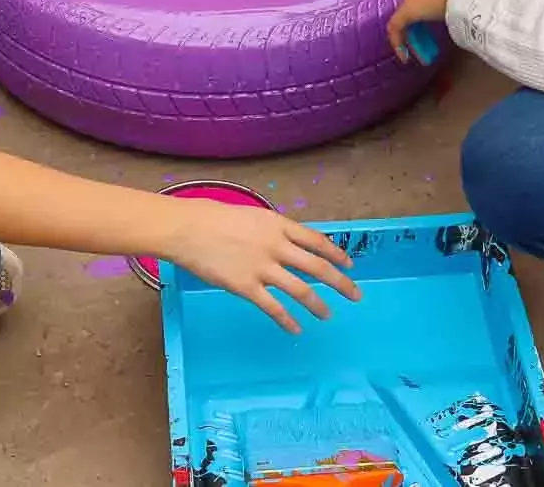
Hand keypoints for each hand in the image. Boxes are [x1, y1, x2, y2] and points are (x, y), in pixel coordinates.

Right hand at [159, 199, 358, 332]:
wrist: (188, 229)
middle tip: (355, 295)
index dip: (336, 254)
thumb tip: (288, 244)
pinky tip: (296, 328)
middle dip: (340, 283)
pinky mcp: (246, 287)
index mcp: (278, 225)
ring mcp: (263, 268)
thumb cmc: (214, 218)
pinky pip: (273, 307)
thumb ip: (272, 231)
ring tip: (328, 315)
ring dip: (318, 304)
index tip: (349, 265)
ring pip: (300, 290)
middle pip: (318, 267)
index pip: (316, 241)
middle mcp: (277, 246)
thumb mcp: (252, 216)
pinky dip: (288, 320)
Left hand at [386, 0, 476, 62]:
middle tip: (432, 40)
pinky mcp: (407, 10)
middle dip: (423, 22)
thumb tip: (480, 7)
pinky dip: (399, 42)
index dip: (433, 6)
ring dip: (415, 35)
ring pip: (409, 16)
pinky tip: (405, 57)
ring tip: (423, 54)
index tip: (442, 19)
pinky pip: (397, 27)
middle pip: (418, 2)